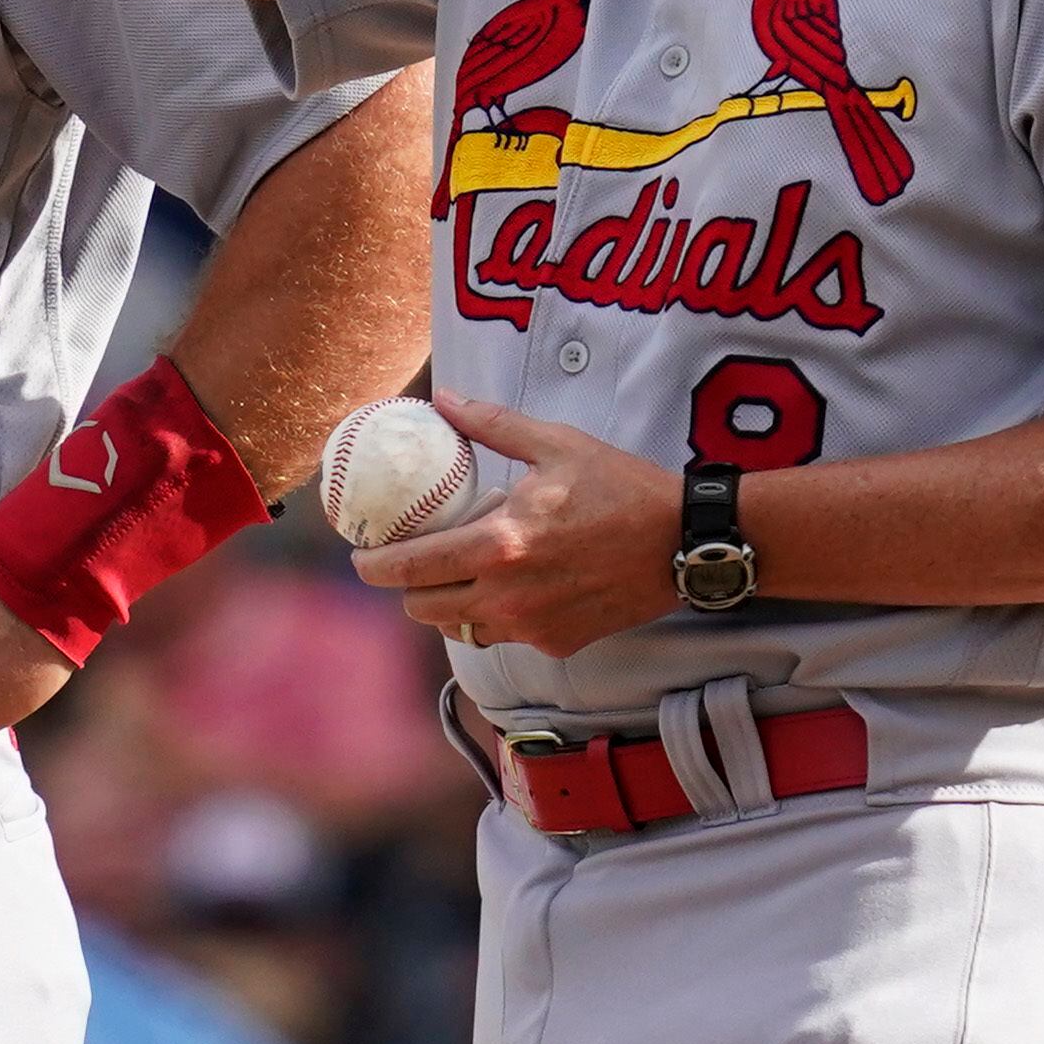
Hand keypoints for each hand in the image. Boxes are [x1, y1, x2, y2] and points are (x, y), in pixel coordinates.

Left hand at [349, 396, 676, 657]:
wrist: (682, 542)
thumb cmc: (621, 488)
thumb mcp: (556, 444)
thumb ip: (492, 425)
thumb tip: (443, 400)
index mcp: (500, 544)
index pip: (412, 568)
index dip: (375, 567)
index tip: (361, 558)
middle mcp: (510, 595)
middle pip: (425, 607)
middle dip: (408, 588)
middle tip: (410, 564)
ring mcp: (534, 626)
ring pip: (461, 629)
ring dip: (448, 606)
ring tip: (456, 575)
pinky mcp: (558, 643)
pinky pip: (505, 636)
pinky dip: (496, 616)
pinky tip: (510, 587)